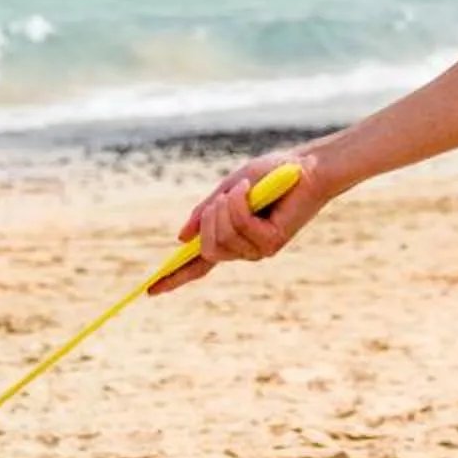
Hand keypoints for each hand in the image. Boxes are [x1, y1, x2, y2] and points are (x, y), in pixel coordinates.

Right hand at [151, 148, 333, 295]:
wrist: (306, 167)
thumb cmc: (270, 175)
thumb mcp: (228, 191)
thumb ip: (206, 213)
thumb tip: (181, 239)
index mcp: (231, 238)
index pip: (198, 265)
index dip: (174, 277)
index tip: (151, 290)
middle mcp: (245, 249)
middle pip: (208, 250)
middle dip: (208, 221)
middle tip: (223, 198)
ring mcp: (259, 249)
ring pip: (222, 239)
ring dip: (226, 208)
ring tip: (243, 188)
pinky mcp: (273, 242)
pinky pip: (241, 225)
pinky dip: (241, 201)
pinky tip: (251, 188)